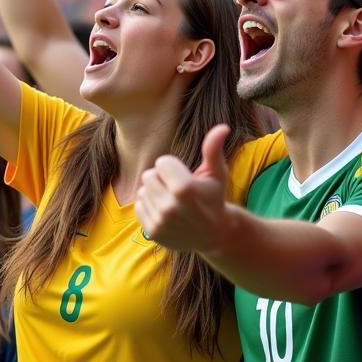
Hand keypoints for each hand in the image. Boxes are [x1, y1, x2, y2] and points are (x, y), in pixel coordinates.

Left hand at [135, 124, 230, 252]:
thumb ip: (214, 149)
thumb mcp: (217, 174)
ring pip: (142, 190)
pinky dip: (150, 207)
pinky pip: (139, 206)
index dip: (174, 167)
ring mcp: (159, 221)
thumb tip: (223, 127)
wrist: (214, 235)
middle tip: (178, 190)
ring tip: (173, 201)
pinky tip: (166, 213)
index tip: (185, 178)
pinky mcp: (152, 232)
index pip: (161, 162)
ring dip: (155, 192)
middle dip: (162, 179)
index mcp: (184, 189)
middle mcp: (169, 207)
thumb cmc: (214, 198)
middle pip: (149, 175)